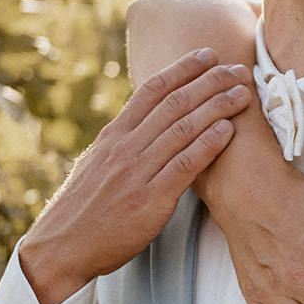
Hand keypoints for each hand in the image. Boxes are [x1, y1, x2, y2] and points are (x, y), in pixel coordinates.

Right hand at [20, 49, 253, 303]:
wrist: (60, 249)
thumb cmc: (83, 210)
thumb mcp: (96, 165)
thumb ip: (122, 144)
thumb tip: (142, 124)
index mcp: (113, 137)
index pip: (150, 91)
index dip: (181, 69)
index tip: (207, 54)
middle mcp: (124, 148)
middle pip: (173, 103)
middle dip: (209, 82)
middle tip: (238, 69)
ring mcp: (136, 172)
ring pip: (183, 128)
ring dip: (217, 107)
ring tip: (242, 93)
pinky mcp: (149, 200)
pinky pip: (184, 165)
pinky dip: (208, 144)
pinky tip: (227, 130)